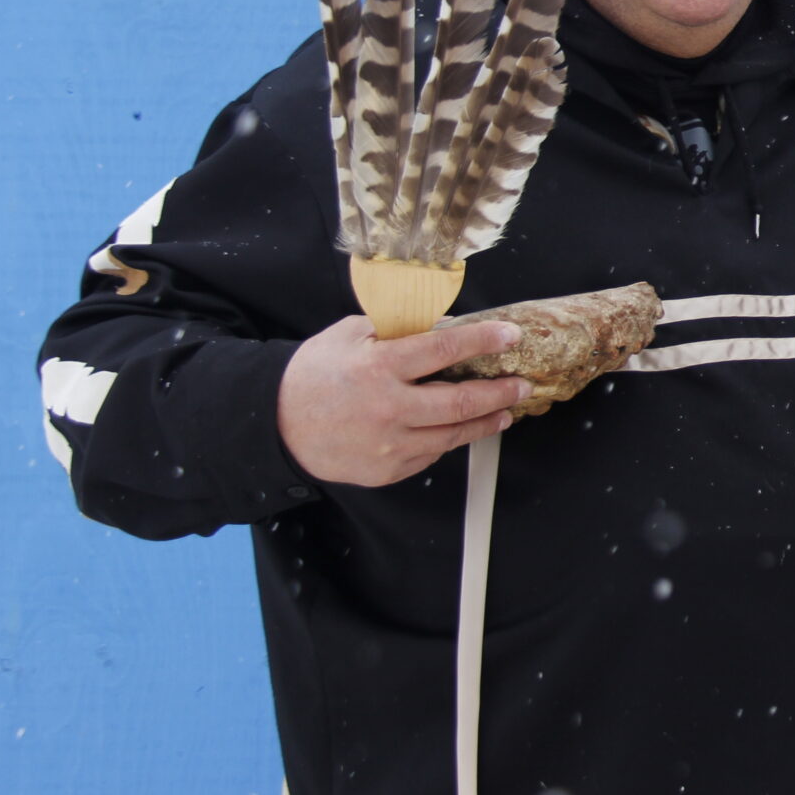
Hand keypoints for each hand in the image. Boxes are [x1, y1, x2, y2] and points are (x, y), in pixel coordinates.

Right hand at [276, 316, 529, 486]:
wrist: (273, 424)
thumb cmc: (313, 375)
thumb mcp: (349, 335)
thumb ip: (395, 329)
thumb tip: (441, 324)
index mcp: (379, 367)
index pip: (444, 349)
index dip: (483, 341)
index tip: (510, 335)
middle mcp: (388, 407)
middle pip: (461, 402)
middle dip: (500, 392)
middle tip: (521, 384)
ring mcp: (389, 443)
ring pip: (453, 435)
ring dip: (486, 422)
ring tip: (505, 411)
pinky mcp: (387, 469)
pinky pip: (430, 454)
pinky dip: (449, 440)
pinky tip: (459, 428)